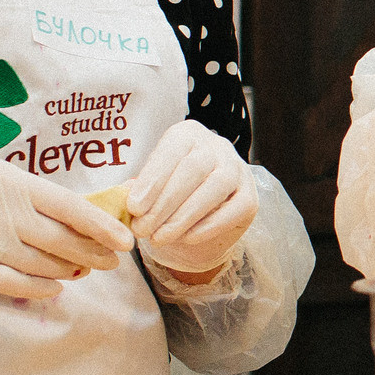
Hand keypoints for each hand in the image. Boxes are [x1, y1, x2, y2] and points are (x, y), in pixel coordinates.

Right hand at [0, 159, 129, 297]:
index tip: (125, 240)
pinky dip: (42, 287)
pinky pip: (16, 283)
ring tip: (81, 271)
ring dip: (69, 271)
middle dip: (93, 253)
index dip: (102, 225)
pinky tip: (55, 286)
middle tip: (110, 261)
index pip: (68, 204)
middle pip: (61, 238)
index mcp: (7, 180)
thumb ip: (29, 195)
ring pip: (42, 263)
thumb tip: (82, 214)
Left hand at [127, 120, 258, 277]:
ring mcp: (238, 169)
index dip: (153, 179)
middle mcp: (217, 146)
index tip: (134, 207)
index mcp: (187, 135)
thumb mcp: (149, 189)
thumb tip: (123, 197)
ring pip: (216, 187)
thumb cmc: (168, 198)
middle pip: (195, 168)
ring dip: (184, 216)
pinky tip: (186, 238)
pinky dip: (208, 226)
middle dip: (165, 202)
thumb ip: (137, 190)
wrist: (196, 223)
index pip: (173, 150)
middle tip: (142, 229)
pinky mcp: (250, 197)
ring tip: (159, 238)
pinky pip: (234, 209)